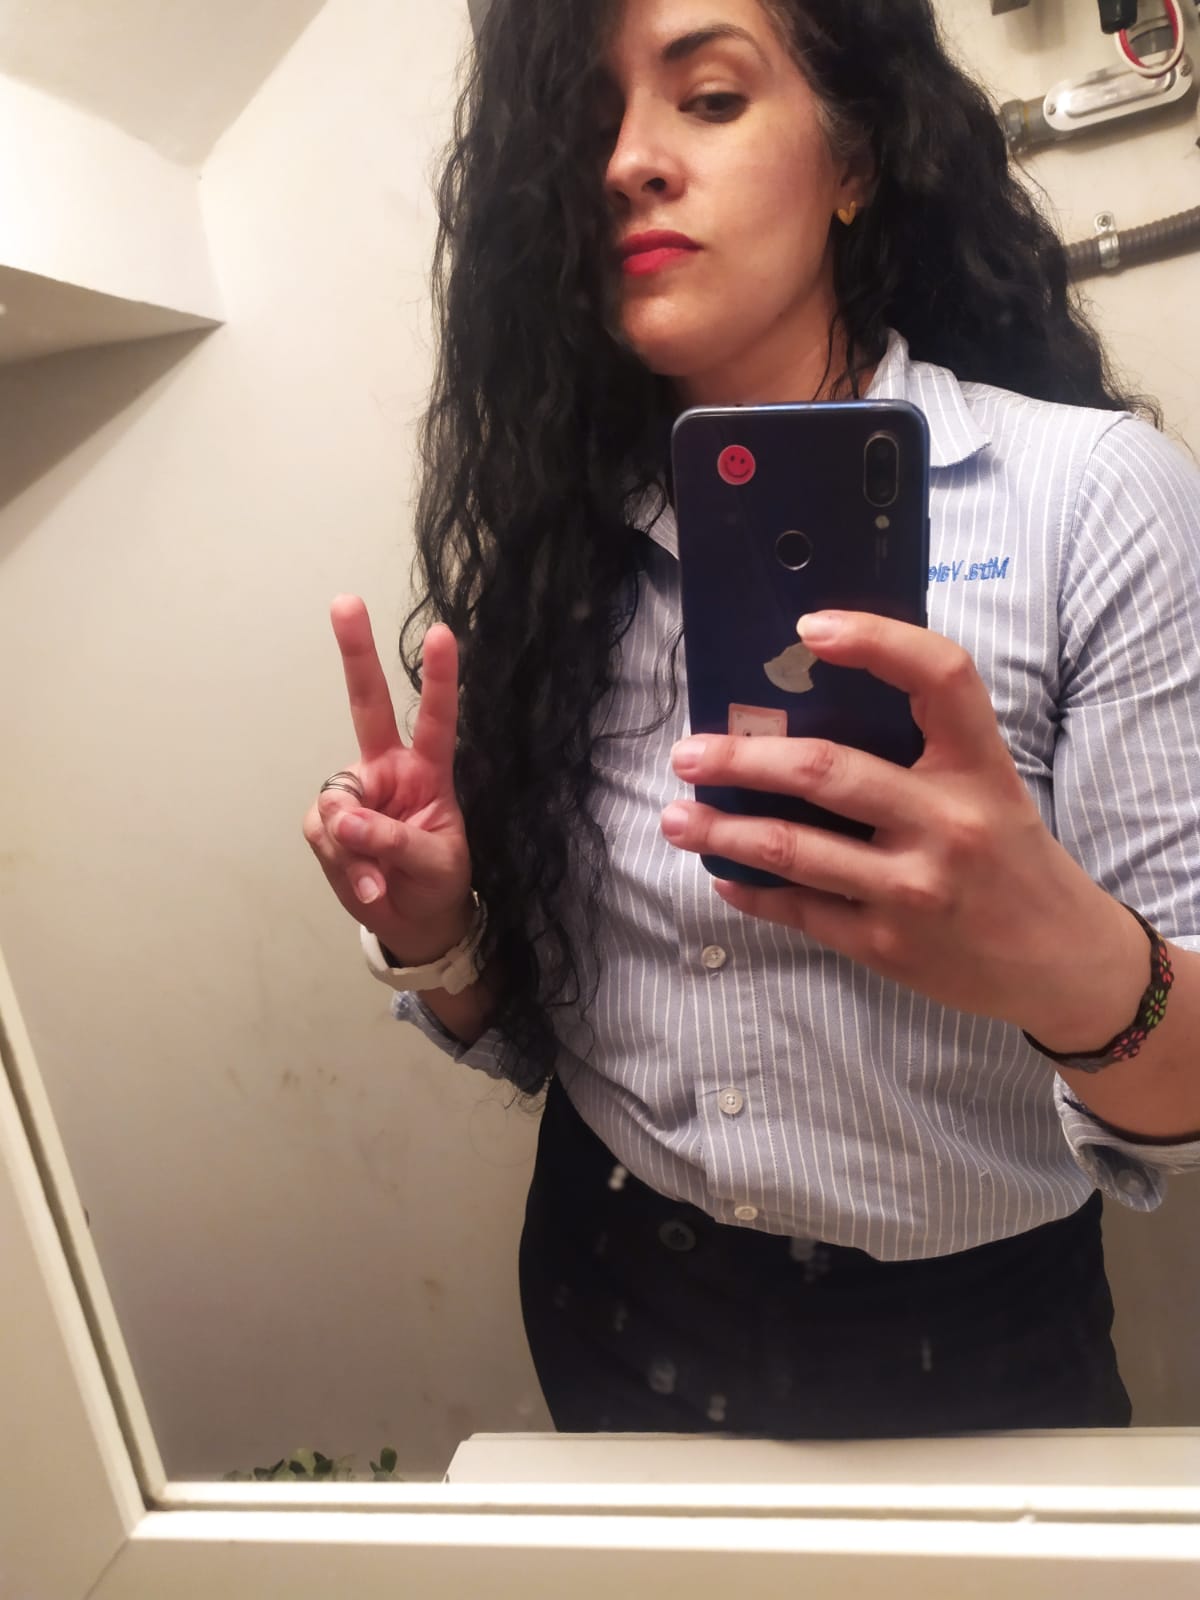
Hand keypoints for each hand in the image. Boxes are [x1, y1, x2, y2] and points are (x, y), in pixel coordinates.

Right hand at [302, 596, 472, 964]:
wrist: (414, 922)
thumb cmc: (436, 882)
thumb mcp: (432, 866)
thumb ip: (393, 842)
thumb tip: (346, 820)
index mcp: (427, 772)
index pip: (435, 719)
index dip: (438, 679)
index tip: (442, 633)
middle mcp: (387, 771)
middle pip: (366, 704)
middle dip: (355, 654)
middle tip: (345, 602)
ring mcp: (354, 795)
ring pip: (337, 802)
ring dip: (353, 846)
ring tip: (378, 881)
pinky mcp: (327, 826)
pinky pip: (324, 836)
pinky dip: (343, 866)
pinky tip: (365, 887)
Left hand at [660, 610, 1143, 1039]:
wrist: (1061, 963)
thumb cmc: (1010, 860)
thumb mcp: (989, 788)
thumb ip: (920, 750)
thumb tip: (802, 710)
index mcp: (979, 767)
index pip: (940, 677)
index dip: (876, 640)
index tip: (808, 626)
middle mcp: (948, 823)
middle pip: (826, 770)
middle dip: (741, 759)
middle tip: (687, 752)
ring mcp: (913, 889)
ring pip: (792, 849)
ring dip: (722, 831)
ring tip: (675, 817)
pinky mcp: (886, 946)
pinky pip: (799, 911)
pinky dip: (751, 891)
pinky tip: (722, 875)